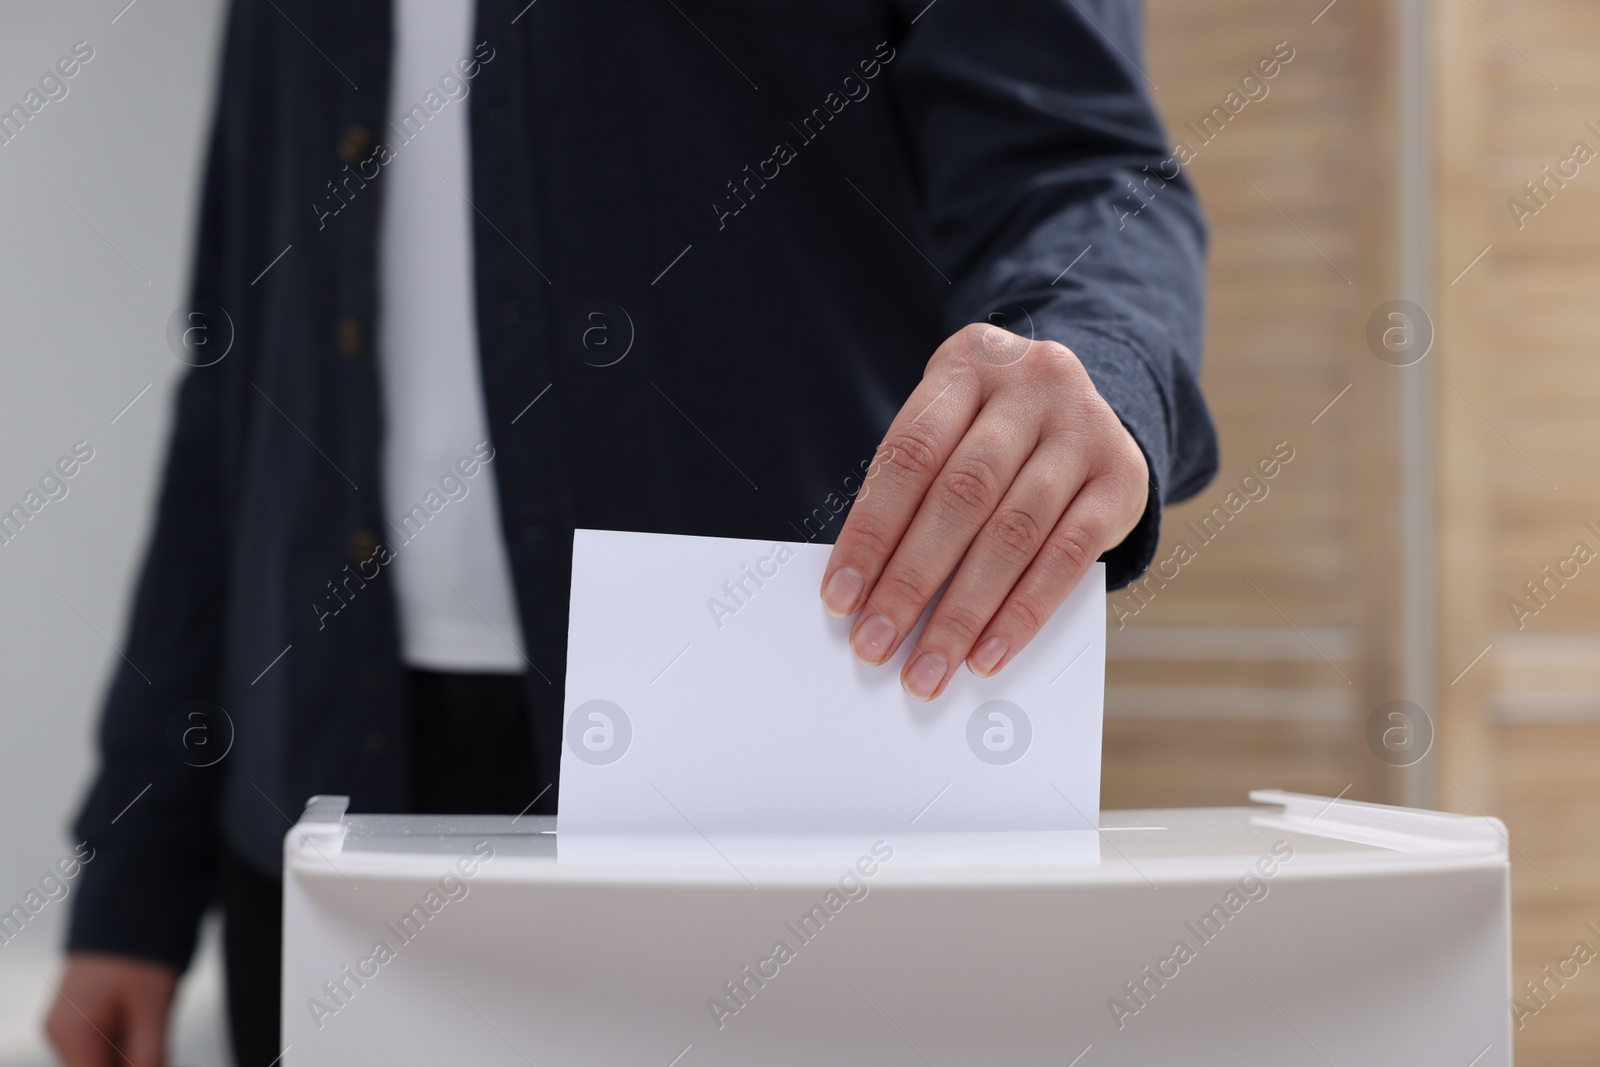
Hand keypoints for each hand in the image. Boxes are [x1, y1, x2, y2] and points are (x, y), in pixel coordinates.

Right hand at [45, 952, 177, 1066]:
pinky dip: (132, 1043)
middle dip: (135, 1064)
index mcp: (71, 1034)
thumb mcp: (153, 1007)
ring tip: (158, 1029)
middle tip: (165, 1048)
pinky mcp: (84, 1016)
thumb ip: (149, 1057)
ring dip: (134, 1056)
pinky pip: (107, 1044)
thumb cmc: (139, 947)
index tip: (159, 1061)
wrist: (131, 902)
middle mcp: (63, 1034)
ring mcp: (71, 1024)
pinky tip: (152, 1027)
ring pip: (106, 1060)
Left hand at [820, 322, 1148, 699]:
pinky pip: (1069, 557)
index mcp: (969, 362)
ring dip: (963, 612)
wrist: (1092, 406)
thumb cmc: (993, 434)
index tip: (839, 598)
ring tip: (926, 667)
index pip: (908, 455)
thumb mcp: (954, 432)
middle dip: (910, 582)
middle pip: (960, 495)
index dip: (870, 532)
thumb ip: (915, 495)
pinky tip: (987, 653)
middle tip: (875, 644)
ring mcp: (1085, 425)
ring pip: (1013, 532)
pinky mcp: (1124, 476)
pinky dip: (1022, 613)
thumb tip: (867, 594)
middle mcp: (1033, 382)